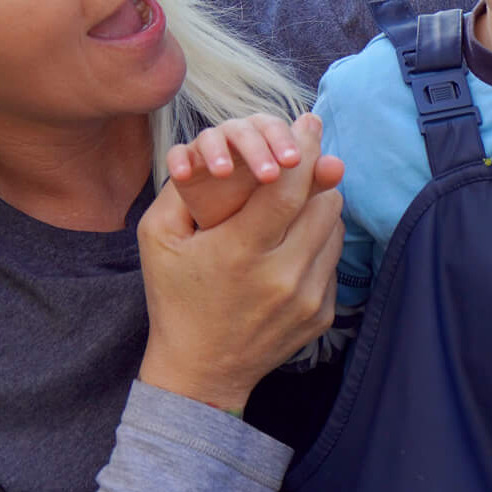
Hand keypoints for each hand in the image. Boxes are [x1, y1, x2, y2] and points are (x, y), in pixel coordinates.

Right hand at [137, 113, 345, 414]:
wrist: (200, 370)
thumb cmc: (174, 298)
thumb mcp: (157, 239)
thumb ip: (181, 188)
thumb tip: (215, 149)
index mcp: (239, 252)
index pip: (289, 188)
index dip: (304, 148)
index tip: (308, 121)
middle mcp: (280, 276)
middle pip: (323, 202)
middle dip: (314, 173)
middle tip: (304, 157)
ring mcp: (305, 298)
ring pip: (334, 227)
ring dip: (320, 204)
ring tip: (298, 198)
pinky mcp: (321, 314)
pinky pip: (333, 258)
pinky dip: (320, 240)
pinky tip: (296, 239)